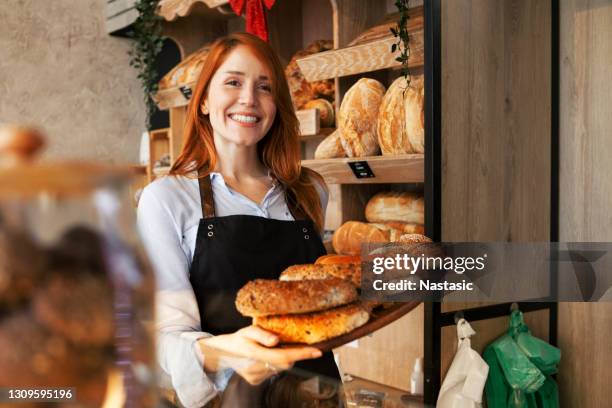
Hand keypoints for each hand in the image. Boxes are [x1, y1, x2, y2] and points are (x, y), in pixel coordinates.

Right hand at [197, 325, 322, 384]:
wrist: (221, 354)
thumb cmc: (237, 338)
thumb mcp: (247, 331)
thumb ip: (262, 334)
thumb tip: (277, 340)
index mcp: (254, 354)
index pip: (284, 356)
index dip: (302, 354)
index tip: (318, 351)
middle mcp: (256, 368)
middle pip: (285, 363)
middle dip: (292, 354)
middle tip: (288, 343)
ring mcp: (256, 377)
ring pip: (280, 368)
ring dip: (281, 358)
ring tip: (270, 349)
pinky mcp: (256, 382)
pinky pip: (273, 372)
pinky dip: (274, 364)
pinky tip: (264, 357)